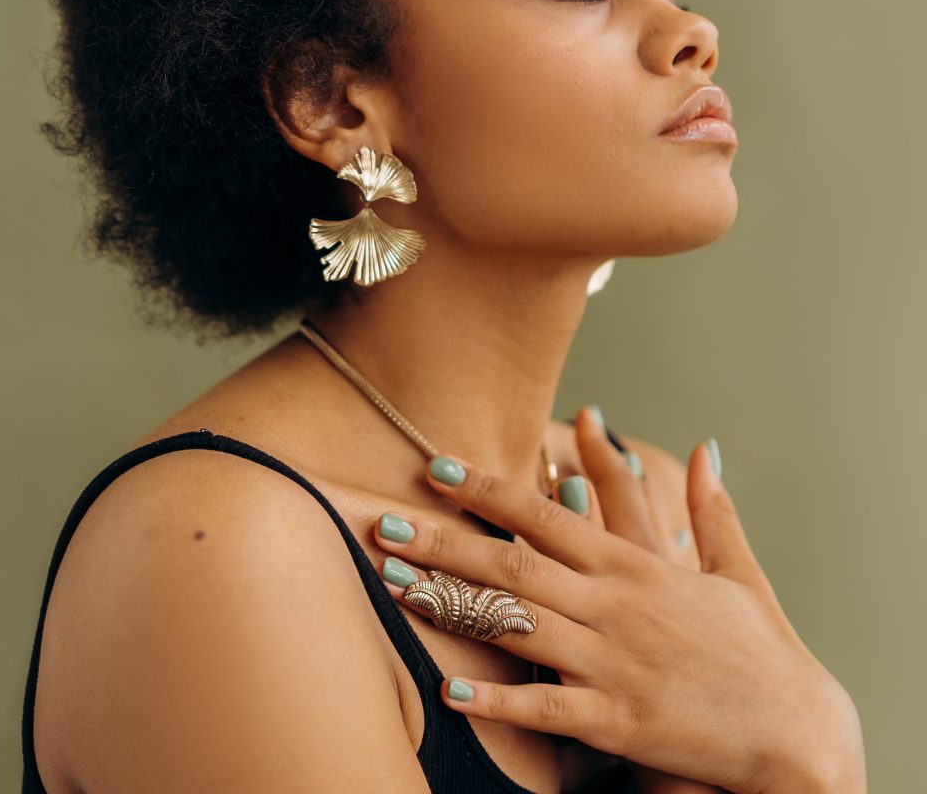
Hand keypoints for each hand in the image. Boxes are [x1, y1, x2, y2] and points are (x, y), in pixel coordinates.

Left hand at [373, 424, 866, 793]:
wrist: (799, 736)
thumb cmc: (763, 652)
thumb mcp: (738, 572)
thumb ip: (714, 509)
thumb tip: (708, 448)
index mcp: (636, 565)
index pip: (546, 515)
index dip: (488, 489)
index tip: (437, 469)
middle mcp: (615, 605)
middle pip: (513, 563)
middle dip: (444, 540)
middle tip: (385, 523)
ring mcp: (613, 662)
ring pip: (517, 623)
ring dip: (451, 602)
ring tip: (396, 585)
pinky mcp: (618, 721)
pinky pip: (545, 706)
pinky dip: (497, 698)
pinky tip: (449, 686)